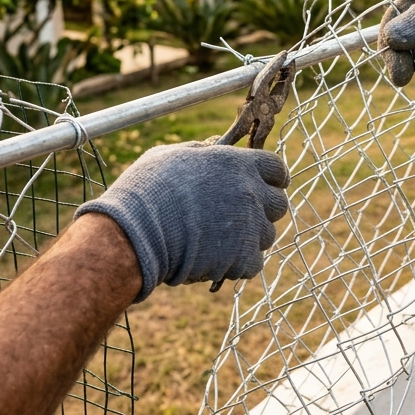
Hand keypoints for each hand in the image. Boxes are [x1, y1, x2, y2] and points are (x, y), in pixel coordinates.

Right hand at [76, 142, 289, 300]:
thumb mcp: (170, 155)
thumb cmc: (146, 191)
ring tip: (217, 240)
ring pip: (266, 236)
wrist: (135, 233)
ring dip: (249, 239)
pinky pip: (253, 263)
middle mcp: (251, 192)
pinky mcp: (243, 259)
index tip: (264, 187)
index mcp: (238, 163)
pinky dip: (238, 265)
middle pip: (278, 204)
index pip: (276, 168)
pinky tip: (215, 259)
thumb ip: (200, 151)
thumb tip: (210, 148)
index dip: (271, 179)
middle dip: (262, 210)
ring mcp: (250, 226)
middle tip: (237, 217)